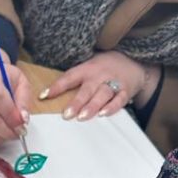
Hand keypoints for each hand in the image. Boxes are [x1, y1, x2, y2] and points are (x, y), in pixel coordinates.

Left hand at [40, 51, 160, 121]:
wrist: (133, 61)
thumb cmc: (104, 68)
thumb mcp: (89, 67)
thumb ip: (74, 81)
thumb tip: (49, 96)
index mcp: (87, 68)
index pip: (69, 77)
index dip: (57, 86)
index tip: (44, 96)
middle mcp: (100, 75)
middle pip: (87, 89)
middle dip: (76, 102)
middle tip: (66, 114)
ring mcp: (113, 83)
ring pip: (102, 95)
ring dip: (92, 106)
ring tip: (82, 117)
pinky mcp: (125, 91)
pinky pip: (119, 100)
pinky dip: (112, 107)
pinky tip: (103, 114)